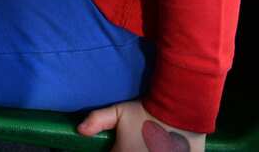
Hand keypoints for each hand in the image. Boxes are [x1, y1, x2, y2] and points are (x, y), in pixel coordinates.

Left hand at [78, 100, 202, 151]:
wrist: (179, 110)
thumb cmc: (147, 112)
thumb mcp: (118, 112)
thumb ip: (97, 120)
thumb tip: (80, 130)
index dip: (116, 150)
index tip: (119, 146)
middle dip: (130, 150)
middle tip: (135, 142)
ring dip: (146, 151)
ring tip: (148, 143)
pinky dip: (162, 150)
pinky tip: (161, 145)